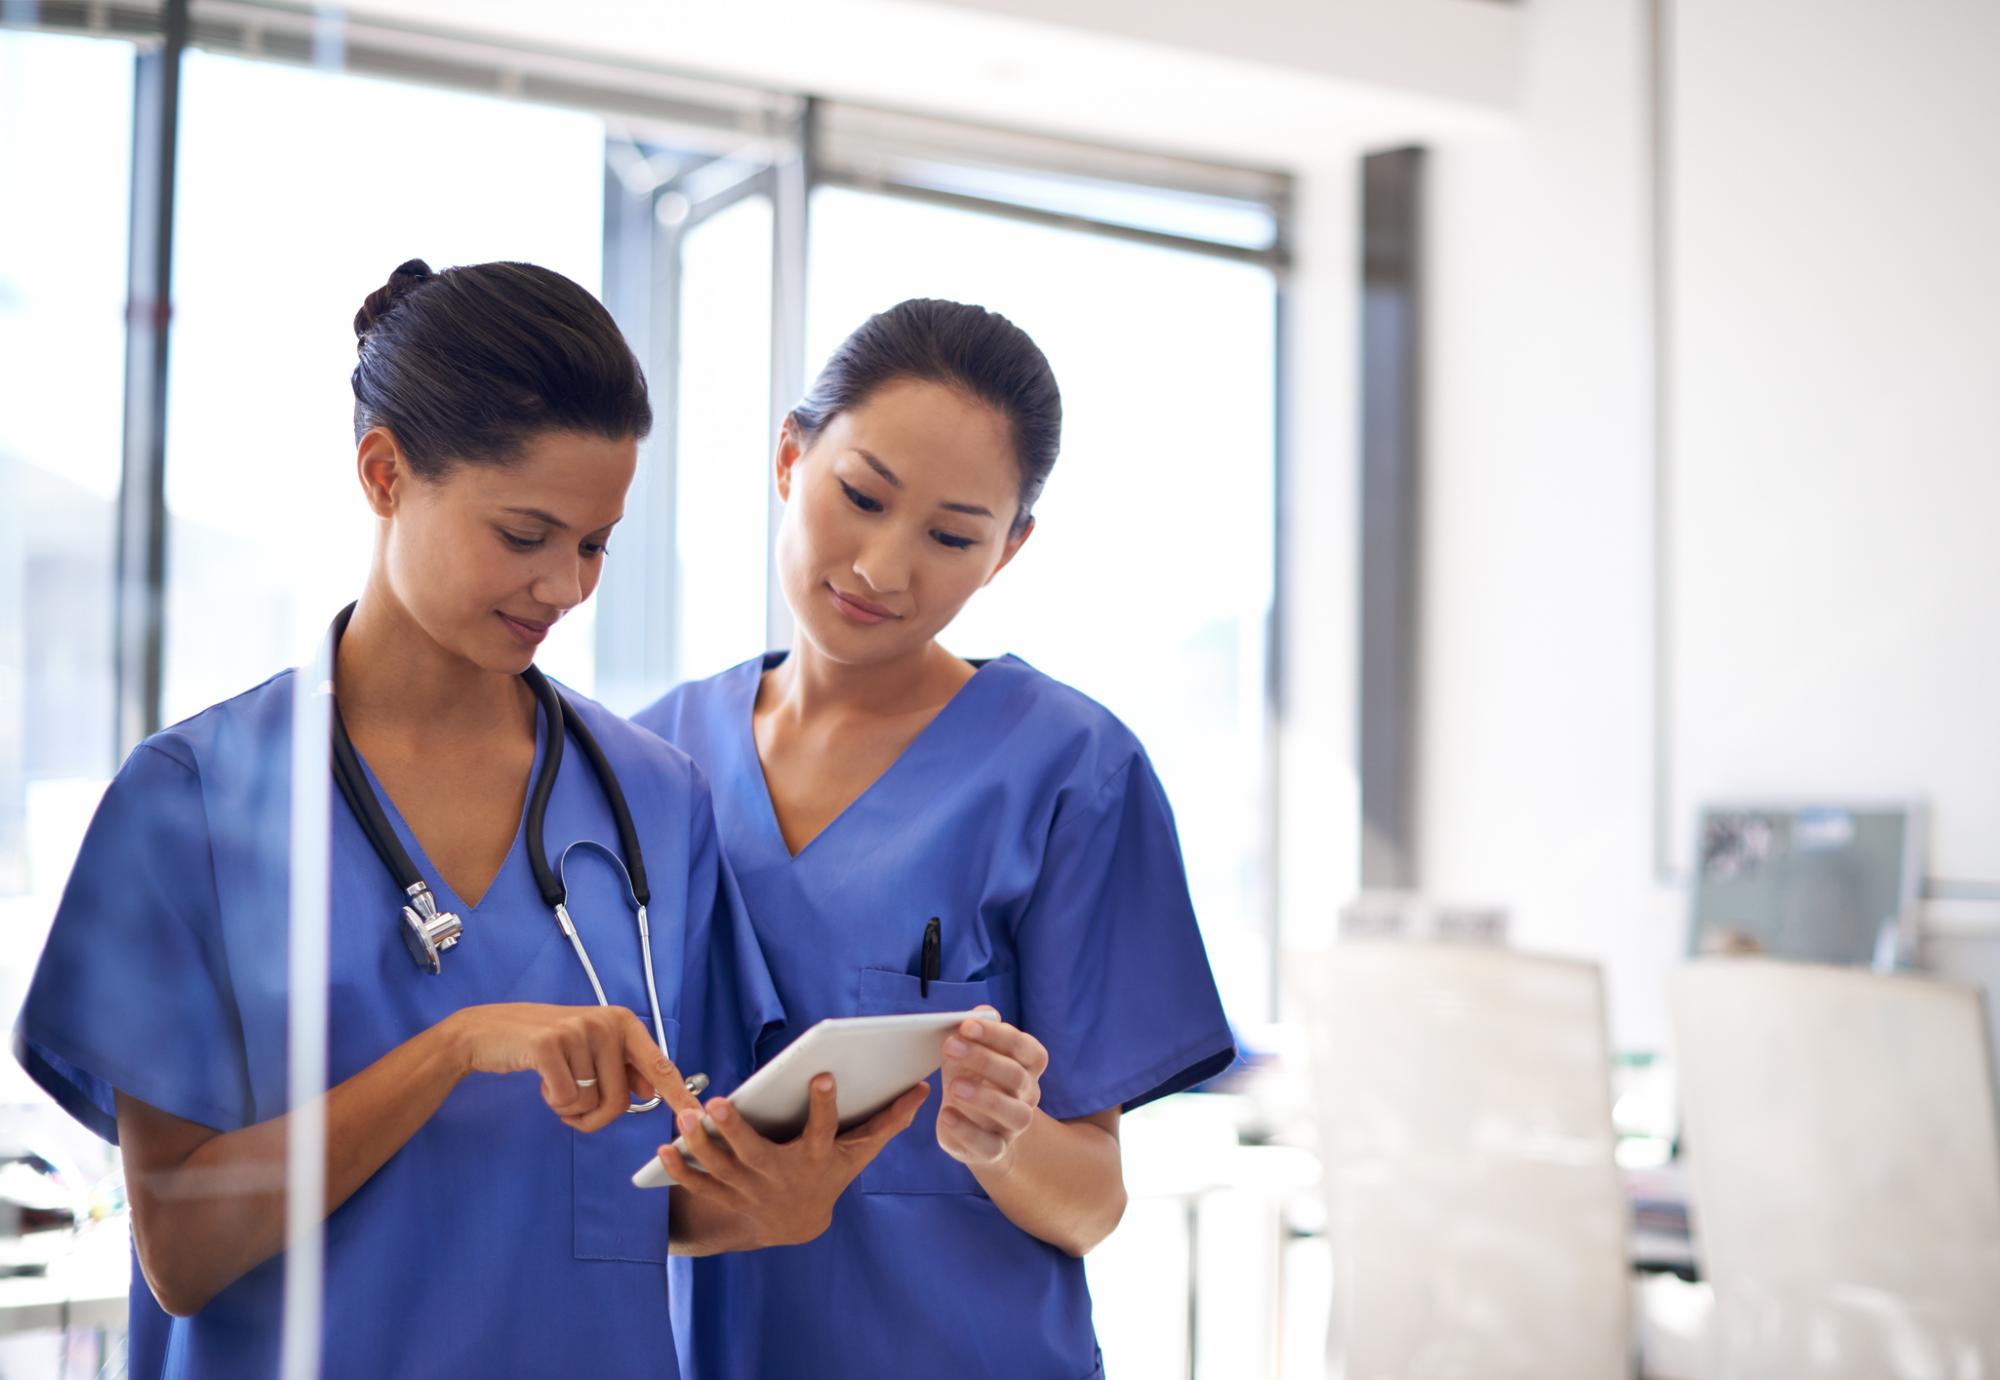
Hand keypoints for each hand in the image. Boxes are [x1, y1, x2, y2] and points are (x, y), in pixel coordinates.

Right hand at [442, 1003, 700, 1132]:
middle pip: (620, 1100)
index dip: (679, 1095)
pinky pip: (566, 1099)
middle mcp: (606, 1022)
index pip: (659, 1065)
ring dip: (570, 1108)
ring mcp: (578, 1031)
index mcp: (623, 1022)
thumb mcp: (589, 1047)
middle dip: (595, 1116)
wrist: (488, 1032)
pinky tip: (541, 1079)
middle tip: (571, 1104)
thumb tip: (651, 1088)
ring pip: (592, 1103)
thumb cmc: (544, 1045)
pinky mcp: (549, 1046)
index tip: (698, 1116)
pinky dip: (554, 1102)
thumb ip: (621, 1065)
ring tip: (554, 1082)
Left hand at [655, 1075, 928, 1247]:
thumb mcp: (861, 1151)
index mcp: (816, 1158)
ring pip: (722, 1169)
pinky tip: (663, 1149)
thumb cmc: (831, 1173)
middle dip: (735, 1131)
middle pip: (756, 1154)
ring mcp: (751, 1190)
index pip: (824, 1131)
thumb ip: (888, 1120)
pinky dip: (681, 1171)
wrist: (799, 1224)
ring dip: (700, 1146)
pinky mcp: (728, 1196)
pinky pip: (701, 1186)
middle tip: (717, 1103)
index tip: (823, 1076)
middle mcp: (781, 1176)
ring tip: (684, 1118)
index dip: (825, 1106)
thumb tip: (921, 1089)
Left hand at [936, 1008, 1046, 1172]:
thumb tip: (983, 1013)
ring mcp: (1014, 1126)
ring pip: (1016, 1114)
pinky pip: (990, 1146)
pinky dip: (967, 1131)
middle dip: (984, 1060)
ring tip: (953, 1087)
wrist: (972, 1127)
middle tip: (950, 1047)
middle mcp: (1027, 1095)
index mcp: (1027, 1066)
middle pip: (1018, 1077)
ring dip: (985, 1098)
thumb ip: (978, 1030)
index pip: (1026, 1048)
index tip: (967, 1025)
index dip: (999, 1035)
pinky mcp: (996, 1150)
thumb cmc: (972, 1078)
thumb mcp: (972, 1052)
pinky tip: (946, 1115)